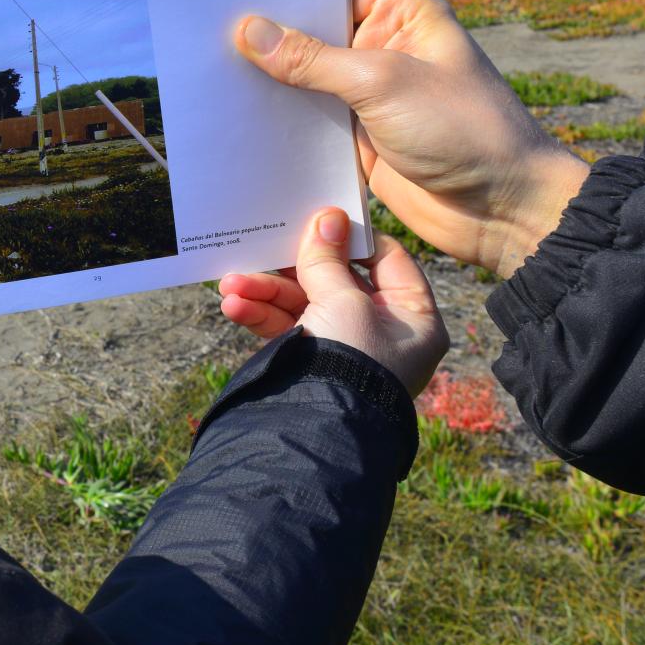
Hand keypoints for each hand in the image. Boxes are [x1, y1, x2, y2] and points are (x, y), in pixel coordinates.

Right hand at [219, 207, 448, 394]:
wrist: (320, 429)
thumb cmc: (351, 360)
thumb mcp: (343, 300)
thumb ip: (329, 259)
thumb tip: (328, 217)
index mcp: (413, 318)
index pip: (388, 260)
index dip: (354, 237)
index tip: (323, 216)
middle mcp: (382, 332)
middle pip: (337, 280)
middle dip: (292, 267)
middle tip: (267, 242)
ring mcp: (345, 348)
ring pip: (304, 304)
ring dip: (265, 291)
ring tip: (230, 284)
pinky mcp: (313, 362)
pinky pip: (287, 328)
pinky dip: (260, 315)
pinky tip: (232, 304)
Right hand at [236, 0, 588, 277]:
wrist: (502, 209)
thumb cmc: (463, 130)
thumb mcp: (383, 83)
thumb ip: (313, 60)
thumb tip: (251, 31)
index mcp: (403, 15)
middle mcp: (383, 49)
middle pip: (312, 31)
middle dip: (268, 32)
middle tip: (206, 23)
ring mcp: (368, 95)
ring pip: (304, 79)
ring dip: (268, 81)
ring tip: (207, 69)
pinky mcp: (357, 139)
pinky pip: (307, 123)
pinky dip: (278, 123)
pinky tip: (235, 119)